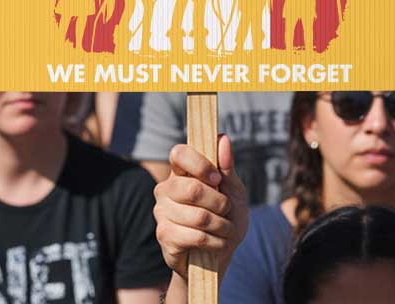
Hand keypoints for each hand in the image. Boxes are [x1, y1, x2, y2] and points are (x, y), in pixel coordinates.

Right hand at [154, 135, 248, 280]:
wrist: (219, 256)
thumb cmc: (226, 217)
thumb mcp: (233, 191)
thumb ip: (227, 167)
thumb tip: (223, 138)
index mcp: (180, 171)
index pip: (179, 153)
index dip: (200, 164)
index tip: (218, 179)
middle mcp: (166, 188)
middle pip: (192, 188)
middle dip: (219, 203)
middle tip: (227, 210)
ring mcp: (161, 212)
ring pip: (198, 216)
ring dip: (221, 225)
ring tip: (225, 229)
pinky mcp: (164, 236)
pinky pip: (195, 236)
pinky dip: (215, 241)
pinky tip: (217, 243)